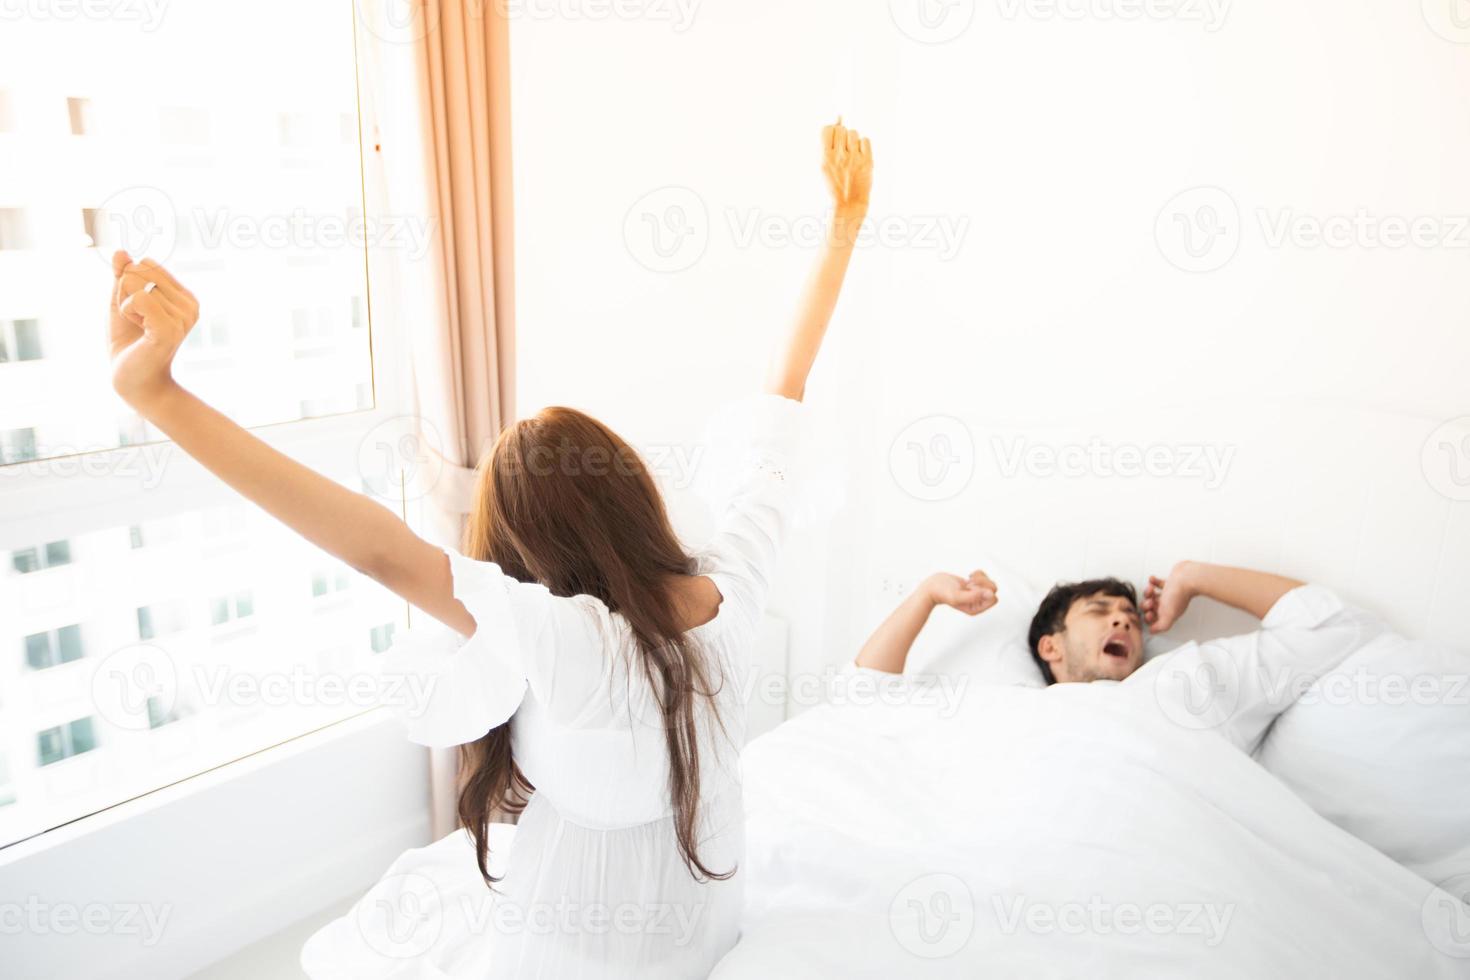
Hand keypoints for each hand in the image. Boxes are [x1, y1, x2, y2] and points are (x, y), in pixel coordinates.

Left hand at [110, 251, 198, 407]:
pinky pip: (139, 298)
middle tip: (136, 320)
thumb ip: (122, 276)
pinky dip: (127, 311)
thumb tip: (121, 251)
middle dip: (125, 292)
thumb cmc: (130, 343)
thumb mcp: (123, 302)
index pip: (148, 263)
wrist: (133, 379)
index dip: (130, 282)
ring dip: (125, 306)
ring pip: (135, 284)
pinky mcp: (170, 328)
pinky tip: (139, 329)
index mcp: (186, 297)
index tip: (138, 309)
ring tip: (139, 328)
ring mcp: (183, 317)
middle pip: (140, 269)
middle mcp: (190, 305)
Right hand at [821, 117, 872, 221]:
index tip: (833, 141)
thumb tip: (839, 116)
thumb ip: (828, 142)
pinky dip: (863, 145)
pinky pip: (865, 140)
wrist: (849, 204)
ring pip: (854, 132)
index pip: (827, 129)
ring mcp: (854, 159)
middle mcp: (839, 157)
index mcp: (824, 158)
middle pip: (841, 129)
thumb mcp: (824, 164)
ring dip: (852, 140)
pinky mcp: (867, 161)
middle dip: (841, 136)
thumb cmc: (834, 183)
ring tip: (851, 153)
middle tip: (843, 150)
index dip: (830, 132)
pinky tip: (859, 156)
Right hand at [924, 570, 997, 615]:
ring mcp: (976, 593)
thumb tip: (989, 593)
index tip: (972, 587)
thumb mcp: (956, 596)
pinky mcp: (974, 585)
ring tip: (969, 580)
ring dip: (980, 577)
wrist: (933, 586)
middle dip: (983, 582)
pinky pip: (984, 576)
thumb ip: (972, 597)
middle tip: (970, 582)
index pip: (993, 599)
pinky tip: (969, 577)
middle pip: (993, 589)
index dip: (985, 590)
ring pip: (990, 582)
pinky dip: (978, 573)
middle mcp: (978, 602)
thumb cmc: (942, 593)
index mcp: (975, 608)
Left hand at [1143, 561, 1199, 632]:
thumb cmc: (1179, 594)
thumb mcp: (1169, 615)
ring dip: (1148, 593)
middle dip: (1147, 605)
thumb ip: (1161, 626)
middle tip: (1150, 601)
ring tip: (1151, 589)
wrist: (1187, 577)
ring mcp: (1169, 594)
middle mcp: (1169, 605)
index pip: (1155, 620)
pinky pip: (1157, 584)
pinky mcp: (1170, 583)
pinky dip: (1153, 582)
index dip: (1148, 618)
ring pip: (1152, 596)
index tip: (1149, 612)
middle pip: (1152, 608)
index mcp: (1169, 613)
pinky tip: (1152, 580)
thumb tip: (1153, 631)